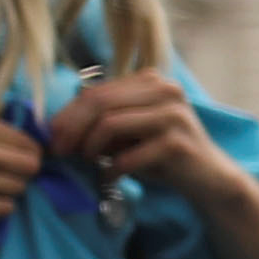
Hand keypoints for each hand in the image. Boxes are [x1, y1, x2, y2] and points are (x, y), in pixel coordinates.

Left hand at [48, 71, 235, 203]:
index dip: (67, 114)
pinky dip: (112, 168)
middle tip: (59, 151)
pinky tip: (111, 176)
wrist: (206, 177)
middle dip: (71, 129)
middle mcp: (165, 90)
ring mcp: (174, 115)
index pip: (96, 91)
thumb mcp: (127, 131)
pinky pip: (127, 155)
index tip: (52, 137)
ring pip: (109, 123)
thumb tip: (55, 126)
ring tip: (89, 161)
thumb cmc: (159, 153)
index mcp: (150, 81)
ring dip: (90, 147)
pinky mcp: (177, 143)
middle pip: (98, 103)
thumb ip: (100, 120)